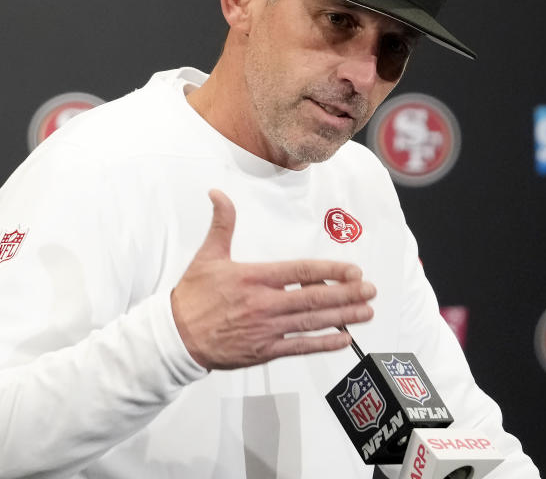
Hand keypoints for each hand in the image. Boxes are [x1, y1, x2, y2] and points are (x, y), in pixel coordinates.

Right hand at [170, 189, 375, 369]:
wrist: (175, 337)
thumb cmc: (192, 296)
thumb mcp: (207, 256)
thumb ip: (221, 224)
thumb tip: (218, 193)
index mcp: (253, 277)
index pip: (300, 271)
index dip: (330, 271)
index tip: (353, 270)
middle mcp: (263, 303)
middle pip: (313, 297)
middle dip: (347, 294)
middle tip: (370, 291)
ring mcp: (265, 329)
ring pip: (311, 322)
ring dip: (343, 317)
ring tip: (366, 312)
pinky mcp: (263, 351)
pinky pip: (300, 347)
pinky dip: (324, 344)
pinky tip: (344, 340)